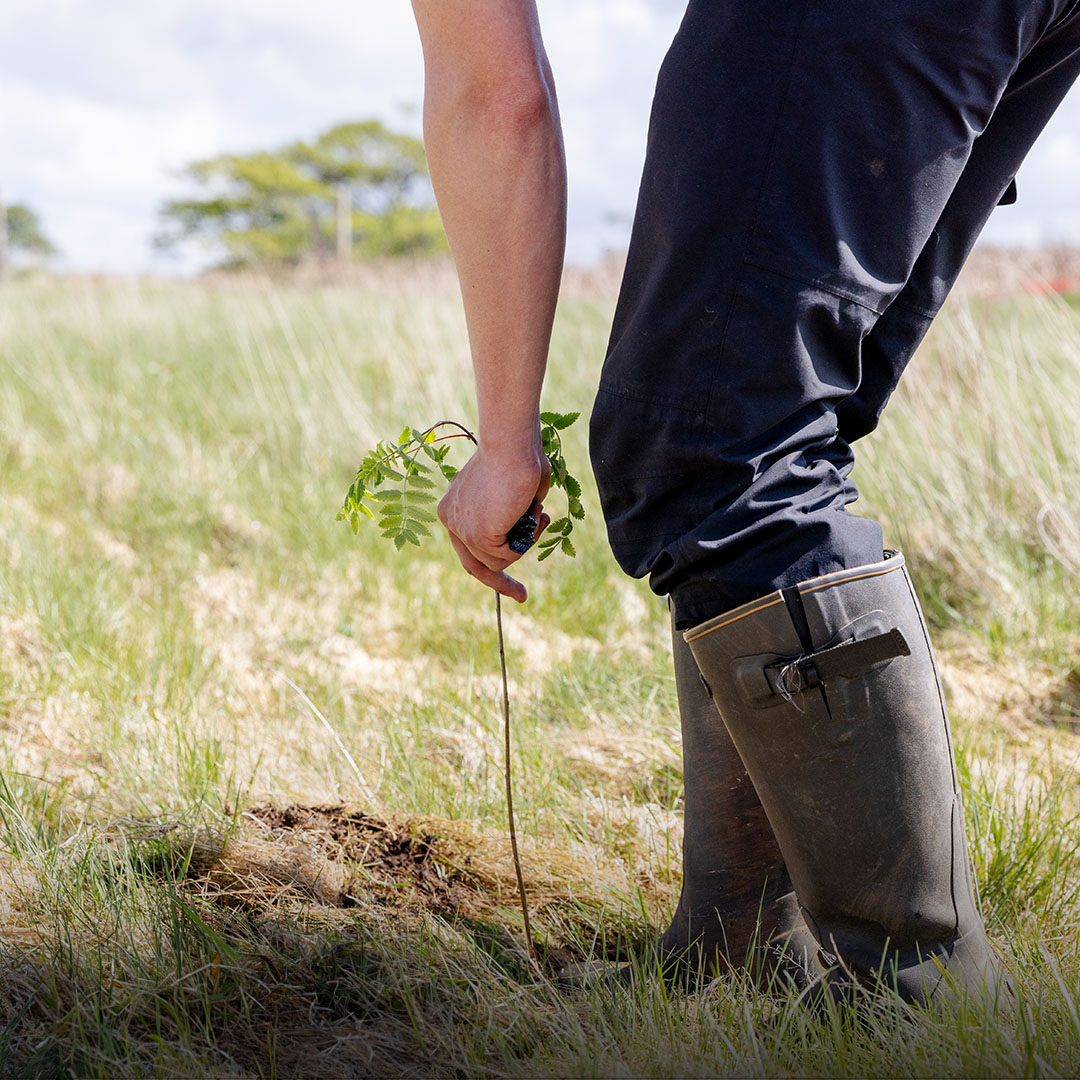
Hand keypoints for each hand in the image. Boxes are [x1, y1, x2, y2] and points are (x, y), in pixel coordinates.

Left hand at [437, 442, 550, 601]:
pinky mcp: (479, 535)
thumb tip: (526, 527)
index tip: (505, 581)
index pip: (466, 547)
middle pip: (477, 563)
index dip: (486, 567)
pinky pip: (511, 553)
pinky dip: (530, 536)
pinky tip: (534, 511)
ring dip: (527, 539)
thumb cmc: (519, 453)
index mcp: (453, 505)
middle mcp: (450, 518)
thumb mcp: (510, 488)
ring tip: (537, 512)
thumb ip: (510, 512)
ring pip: (500, 559)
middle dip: (501, 581)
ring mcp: (462, 529)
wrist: (511, 442)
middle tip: (522, 596)